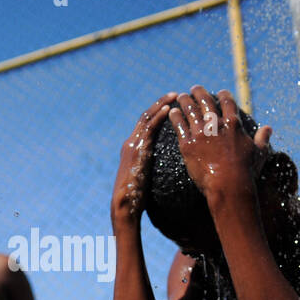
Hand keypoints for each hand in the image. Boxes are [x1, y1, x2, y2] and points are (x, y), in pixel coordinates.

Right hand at [111, 92, 178, 223]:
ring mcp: (133, 144)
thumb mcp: (146, 177)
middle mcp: (131, 143)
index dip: (158, 114)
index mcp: (133, 149)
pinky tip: (169, 109)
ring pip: (147, 118)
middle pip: (146, 117)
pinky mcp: (137, 149)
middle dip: (160, 104)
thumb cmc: (136, 197)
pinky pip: (149, 128)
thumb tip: (165, 168)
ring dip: (161, 105)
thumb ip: (152, 167)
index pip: (146, 126)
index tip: (171, 105)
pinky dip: (158, 117)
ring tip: (174, 96)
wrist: (125, 205)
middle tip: (174, 94)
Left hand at [166, 86, 271, 204]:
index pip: (228, 103)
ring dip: (185, 101)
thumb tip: (269, 128)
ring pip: (190, 110)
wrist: (228, 185)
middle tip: (195, 88)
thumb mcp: (258, 153)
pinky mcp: (188, 144)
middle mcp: (216, 125)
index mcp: (233, 124)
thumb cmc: (246, 171)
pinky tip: (172, 112)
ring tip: (181, 97)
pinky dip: (175, 117)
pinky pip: (179, 126)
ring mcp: (200, 133)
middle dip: (199, 92)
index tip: (219, 92)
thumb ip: (262, 139)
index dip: (223, 95)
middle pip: (206, 101)